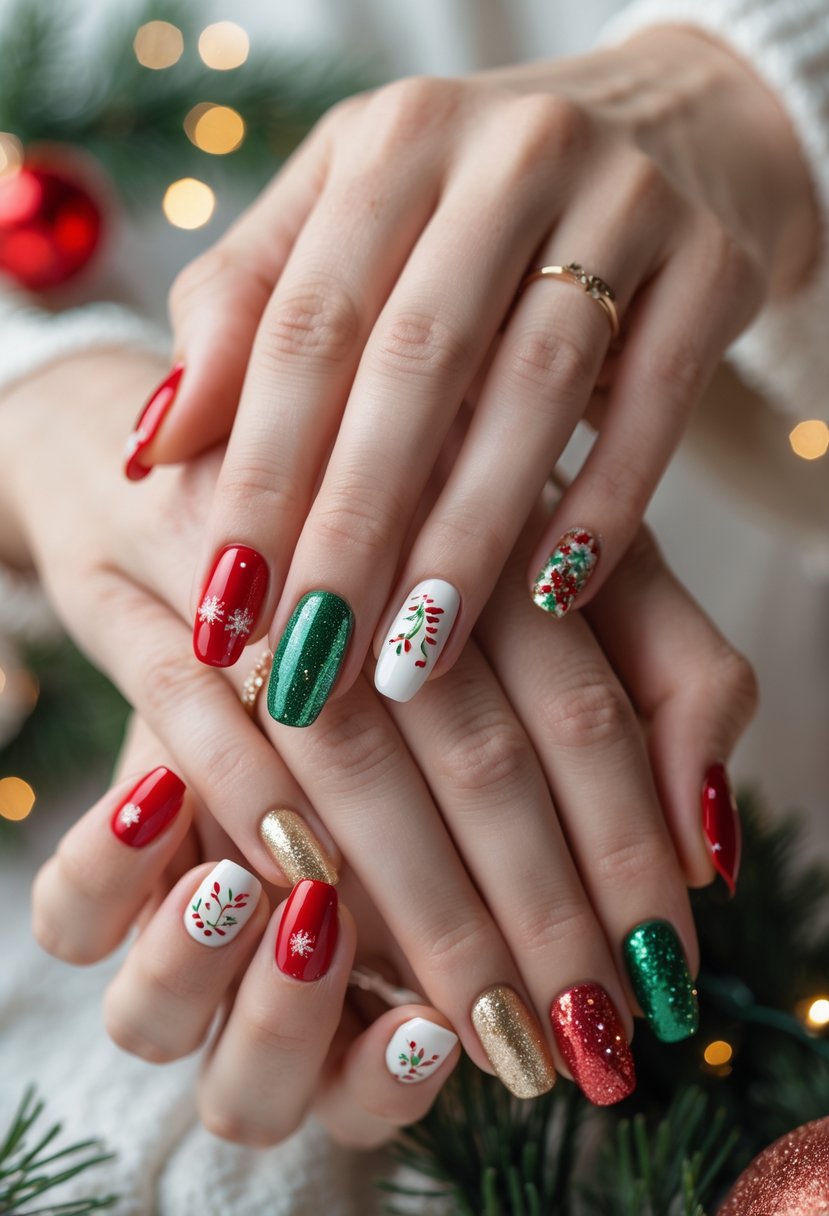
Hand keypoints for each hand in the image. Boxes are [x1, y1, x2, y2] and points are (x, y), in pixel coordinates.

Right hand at [7, 350, 754, 1110]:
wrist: (211, 423)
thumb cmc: (415, 507)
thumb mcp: (560, 555)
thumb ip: (668, 668)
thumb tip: (706, 835)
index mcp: (501, 499)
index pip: (584, 706)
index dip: (625, 850)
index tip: (661, 972)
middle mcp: (383, 523)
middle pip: (478, 747)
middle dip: (538, 914)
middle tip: (586, 1042)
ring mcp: (262, 561)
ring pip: (353, 755)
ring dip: (426, 908)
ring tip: (492, 1034)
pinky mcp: (134, 596)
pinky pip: (197, 724)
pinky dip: (267, 819)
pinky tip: (323, 918)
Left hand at [134, 25, 813, 718]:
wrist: (671, 126)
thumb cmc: (474, 202)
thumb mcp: (352, 215)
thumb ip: (248, 312)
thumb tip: (156, 449)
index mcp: (393, 142)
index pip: (304, 325)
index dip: (258, 472)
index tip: (225, 604)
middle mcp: (507, 154)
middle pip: (412, 365)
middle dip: (352, 530)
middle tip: (312, 658)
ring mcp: (626, 198)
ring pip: (535, 390)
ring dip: (469, 540)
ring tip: (412, 659)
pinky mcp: (716, 260)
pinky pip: (659, 400)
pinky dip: (605, 505)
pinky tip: (556, 598)